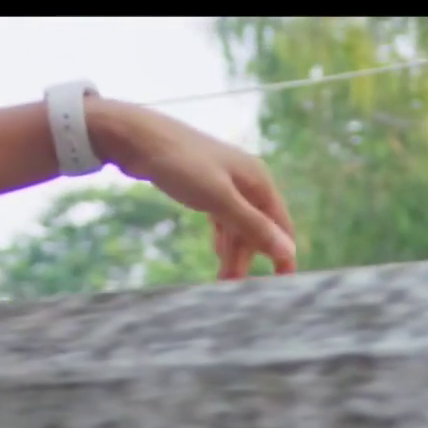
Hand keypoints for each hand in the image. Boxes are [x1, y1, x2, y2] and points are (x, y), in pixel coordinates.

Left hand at [87, 98, 298, 279]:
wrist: (139, 138)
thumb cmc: (181, 165)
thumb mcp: (219, 199)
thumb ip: (253, 226)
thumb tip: (288, 252)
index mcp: (258, 181)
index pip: (281, 224)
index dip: (283, 255)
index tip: (281, 285)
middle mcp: (247, 180)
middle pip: (258, 228)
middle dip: (249, 258)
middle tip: (233, 288)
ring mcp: (225, 181)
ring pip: (238, 224)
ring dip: (233, 252)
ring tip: (221, 281)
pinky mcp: (205, 184)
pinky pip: (222, 216)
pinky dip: (221, 236)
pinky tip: (217, 253)